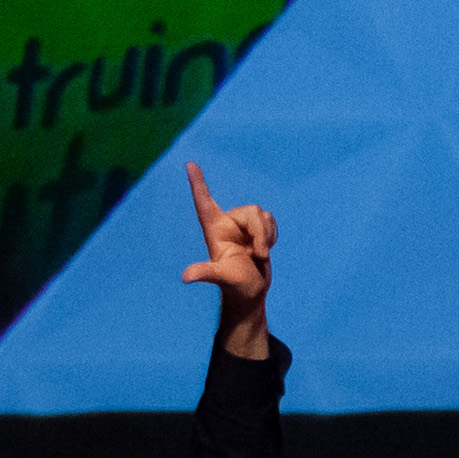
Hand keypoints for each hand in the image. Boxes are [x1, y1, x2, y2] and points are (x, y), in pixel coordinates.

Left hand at [176, 165, 276, 353]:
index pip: (204, 202)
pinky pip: (271, 220)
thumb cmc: (234, 286)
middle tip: (259, 254)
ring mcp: (242, 226)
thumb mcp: (221, 278)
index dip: (197, 183)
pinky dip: (272, 235)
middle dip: (260, 232)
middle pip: (251, 210)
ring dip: (267, 236)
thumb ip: (205, 273)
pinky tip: (264, 249)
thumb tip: (186, 277)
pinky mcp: (256, 230)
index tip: (189, 164)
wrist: (251, 293)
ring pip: (263, 214)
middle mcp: (227, 224)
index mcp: (214, 230)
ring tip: (259, 255)